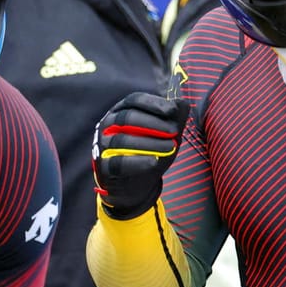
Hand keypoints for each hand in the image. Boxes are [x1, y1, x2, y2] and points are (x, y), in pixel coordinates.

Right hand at [92, 92, 190, 219]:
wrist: (133, 185)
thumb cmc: (148, 152)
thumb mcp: (164, 134)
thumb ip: (174, 119)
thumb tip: (182, 103)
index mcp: (121, 110)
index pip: (134, 100)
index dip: (153, 103)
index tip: (172, 110)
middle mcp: (108, 125)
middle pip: (127, 118)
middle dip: (153, 123)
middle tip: (174, 131)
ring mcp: (103, 145)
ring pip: (122, 140)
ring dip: (149, 143)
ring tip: (170, 147)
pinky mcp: (103, 166)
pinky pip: (118, 163)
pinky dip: (137, 162)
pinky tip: (154, 162)